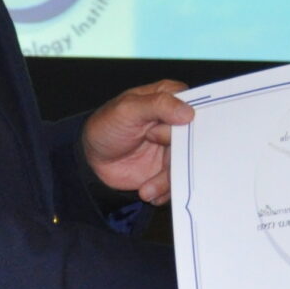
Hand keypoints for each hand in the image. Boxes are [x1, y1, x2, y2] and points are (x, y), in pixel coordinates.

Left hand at [81, 79, 192, 203]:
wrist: (93, 160)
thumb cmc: (107, 126)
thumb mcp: (128, 109)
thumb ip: (158, 105)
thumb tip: (188, 113)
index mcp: (171, 97)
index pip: (197, 108)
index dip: (189, 125)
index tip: (173, 136)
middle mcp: (176, 121)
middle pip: (195, 141)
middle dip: (177, 157)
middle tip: (156, 157)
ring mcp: (174, 146)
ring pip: (186, 165)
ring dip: (166, 181)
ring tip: (146, 189)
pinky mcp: (169, 167)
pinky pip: (177, 181)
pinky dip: (163, 191)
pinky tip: (148, 192)